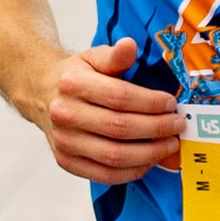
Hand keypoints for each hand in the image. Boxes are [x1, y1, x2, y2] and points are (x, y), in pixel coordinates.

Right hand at [30, 35, 182, 183]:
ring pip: (115, 156)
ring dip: (149, 153)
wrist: (42, 94)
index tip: (171, 104)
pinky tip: (148, 160)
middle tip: (177, 125)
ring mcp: (64, 141)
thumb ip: (115, 55)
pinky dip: (132, 171)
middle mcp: (65, 114)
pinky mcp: (66, 162)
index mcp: (73, 84)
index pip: (120, 97)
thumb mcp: (93, 57)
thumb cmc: (75, 77)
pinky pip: (105, 175)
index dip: (151, 103)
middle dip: (156, 129)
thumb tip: (129, 46)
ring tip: (169, 145)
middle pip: (120, 128)